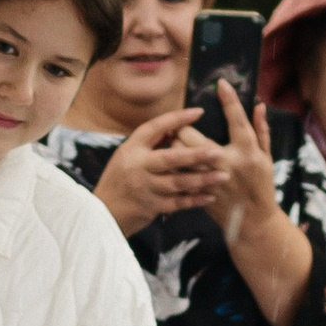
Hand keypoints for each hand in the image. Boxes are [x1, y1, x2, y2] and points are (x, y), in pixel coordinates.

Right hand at [93, 101, 226, 237]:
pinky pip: (178, 202)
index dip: (177, 119)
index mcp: (132, 149)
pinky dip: (195, 200)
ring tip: (223, 175)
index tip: (198, 112)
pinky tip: (210, 196)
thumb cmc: (119, 180)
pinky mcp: (152, 206)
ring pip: (178, 182)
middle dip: (196, 154)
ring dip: (202, 179)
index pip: (155, 127)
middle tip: (218, 151)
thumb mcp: (126, 156)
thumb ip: (149, 144)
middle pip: (171, 158)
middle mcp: (138, 166)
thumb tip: (175, 128)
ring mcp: (146, 188)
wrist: (102, 212)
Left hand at [186, 79, 275, 239]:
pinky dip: (172, 163)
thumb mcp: (266, 158)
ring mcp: (209, 178)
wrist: (252, 222)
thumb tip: (259, 105)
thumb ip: (262, 131)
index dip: (228, 98)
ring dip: (173, 143)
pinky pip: (178, 172)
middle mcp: (226, 163)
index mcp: (246, 152)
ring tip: (170, 138)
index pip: (236, 119)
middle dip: (182, 126)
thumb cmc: (261, 187)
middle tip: (178, 121)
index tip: (220, 82)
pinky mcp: (198, 190)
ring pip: (179, 154)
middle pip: (192, 136)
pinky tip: (169, 158)